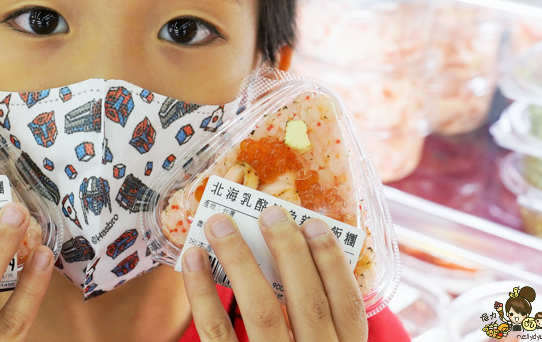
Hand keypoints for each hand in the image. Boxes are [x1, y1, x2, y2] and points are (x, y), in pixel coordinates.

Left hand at [181, 206, 366, 341]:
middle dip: (288, 253)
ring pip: (262, 313)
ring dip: (239, 261)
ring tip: (220, 224)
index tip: (315, 224)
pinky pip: (216, 333)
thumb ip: (318, 322)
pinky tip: (192, 259)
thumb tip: (295, 252)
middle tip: (266, 211)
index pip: (348, 309)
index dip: (333, 264)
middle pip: (309, 305)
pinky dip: (202, 293)